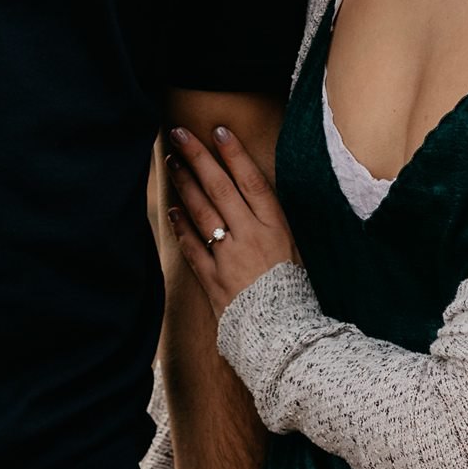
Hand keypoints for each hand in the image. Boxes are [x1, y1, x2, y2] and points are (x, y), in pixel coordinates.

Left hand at [166, 124, 297, 319]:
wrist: (287, 339)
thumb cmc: (296, 294)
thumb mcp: (296, 251)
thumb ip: (273, 225)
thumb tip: (255, 195)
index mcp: (276, 228)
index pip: (252, 181)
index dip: (234, 153)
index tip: (218, 130)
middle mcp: (252, 237)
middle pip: (221, 188)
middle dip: (198, 157)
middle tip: (179, 133)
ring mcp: (230, 258)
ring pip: (202, 212)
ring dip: (185, 184)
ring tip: (172, 161)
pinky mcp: (213, 281)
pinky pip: (192, 247)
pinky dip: (181, 226)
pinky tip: (171, 208)